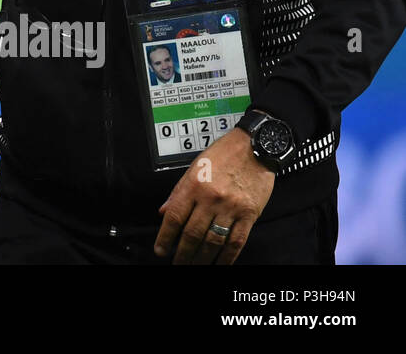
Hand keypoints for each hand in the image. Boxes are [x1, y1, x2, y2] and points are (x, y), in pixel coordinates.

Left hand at [154, 128, 275, 263]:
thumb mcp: (194, 167)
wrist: (254, 147)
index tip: (161, 250)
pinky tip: (219, 264)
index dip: (165, 237)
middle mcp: (211, 198)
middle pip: (193, 233)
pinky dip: (227, 257)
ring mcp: (231, 208)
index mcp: (193, 185)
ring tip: (195, 266)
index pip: (175, 217)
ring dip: (202, 258)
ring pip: (213, 241)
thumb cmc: (223, 155)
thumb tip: (164, 212)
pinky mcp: (249, 214)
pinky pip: (236, 241)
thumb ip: (178, 191)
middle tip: (178, 264)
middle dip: (183, 253)